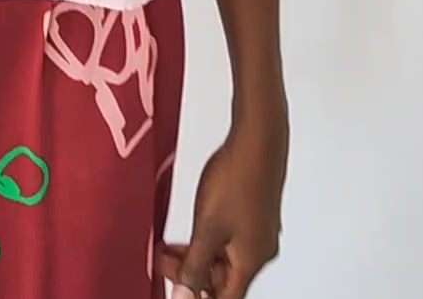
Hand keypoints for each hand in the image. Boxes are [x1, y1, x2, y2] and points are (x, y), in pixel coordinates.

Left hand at [155, 109, 287, 298]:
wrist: (257, 139)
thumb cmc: (238, 177)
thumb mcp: (207, 227)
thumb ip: (194, 264)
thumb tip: (185, 295)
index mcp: (251, 261)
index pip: (225, 298)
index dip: (198, 297)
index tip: (175, 288)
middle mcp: (259, 251)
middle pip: (224, 280)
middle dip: (192, 273)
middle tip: (163, 260)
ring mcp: (258, 232)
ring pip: (226, 258)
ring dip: (198, 255)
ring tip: (171, 244)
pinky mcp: (254, 214)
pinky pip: (230, 239)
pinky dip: (208, 239)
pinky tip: (193, 226)